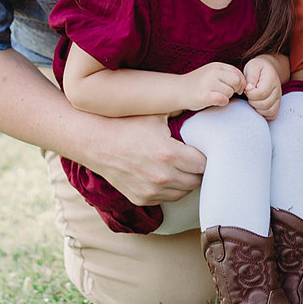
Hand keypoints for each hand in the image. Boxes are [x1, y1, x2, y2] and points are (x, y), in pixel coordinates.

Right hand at [88, 113, 206, 205]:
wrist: (95, 141)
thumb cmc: (127, 123)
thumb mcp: (157, 113)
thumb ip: (182, 112)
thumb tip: (205, 105)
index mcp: (169, 154)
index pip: (204, 164)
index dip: (206, 156)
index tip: (205, 149)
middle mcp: (162, 177)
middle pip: (196, 180)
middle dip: (198, 169)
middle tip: (195, 157)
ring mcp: (151, 191)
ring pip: (183, 192)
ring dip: (186, 181)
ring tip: (182, 166)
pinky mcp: (141, 198)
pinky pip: (166, 198)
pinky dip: (170, 189)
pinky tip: (166, 174)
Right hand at [180, 61, 245, 111]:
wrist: (178, 91)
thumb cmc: (199, 84)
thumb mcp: (212, 73)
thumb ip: (227, 75)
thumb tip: (245, 85)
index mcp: (216, 66)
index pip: (237, 72)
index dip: (240, 82)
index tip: (236, 88)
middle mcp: (212, 72)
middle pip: (236, 81)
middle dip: (235, 89)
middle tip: (226, 93)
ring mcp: (208, 83)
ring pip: (230, 92)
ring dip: (226, 97)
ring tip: (216, 96)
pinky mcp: (204, 95)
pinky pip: (223, 99)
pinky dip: (222, 102)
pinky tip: (215, 100)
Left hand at [243, 54, 283, 119]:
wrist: (267, 69)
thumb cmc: (257, 68)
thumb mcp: (252, 66)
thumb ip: (250, 76)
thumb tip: (249, 88)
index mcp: (272, 79)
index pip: (261, 93)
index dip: (250, 94)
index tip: (247, 89)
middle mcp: (278, 90)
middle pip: (265, 104)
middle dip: (252, 101)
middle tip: (248, 95)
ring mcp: (279, 99)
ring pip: (269, 111)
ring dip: (257, 108)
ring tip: (253, 99)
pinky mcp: (277, 106)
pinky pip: (271, 115)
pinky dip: (263, 113)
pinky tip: (257, 105)